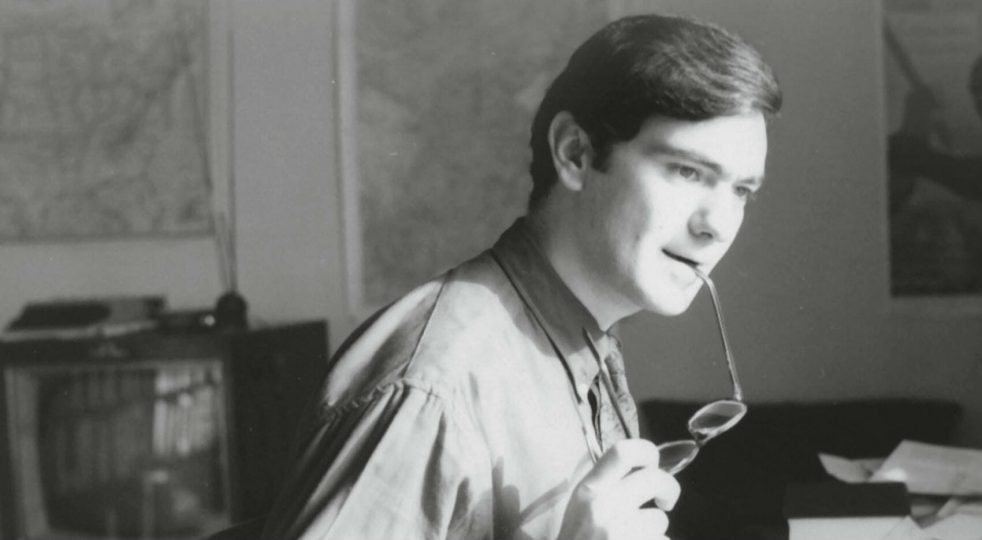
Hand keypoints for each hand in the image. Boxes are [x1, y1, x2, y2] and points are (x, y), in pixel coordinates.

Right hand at [557, 439, 680, 539]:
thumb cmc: (578, 539)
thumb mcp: (581, 505)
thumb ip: (607, 485)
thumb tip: (648, 469)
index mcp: (588, 489)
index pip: (623, 451)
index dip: (647, 452)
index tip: (653, 465)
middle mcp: (602, 506)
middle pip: (655, 479)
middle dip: (670, 489)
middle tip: (666, 500)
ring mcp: (619, 532)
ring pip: (660, 519)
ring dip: (656, 530)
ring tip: (636, 537)